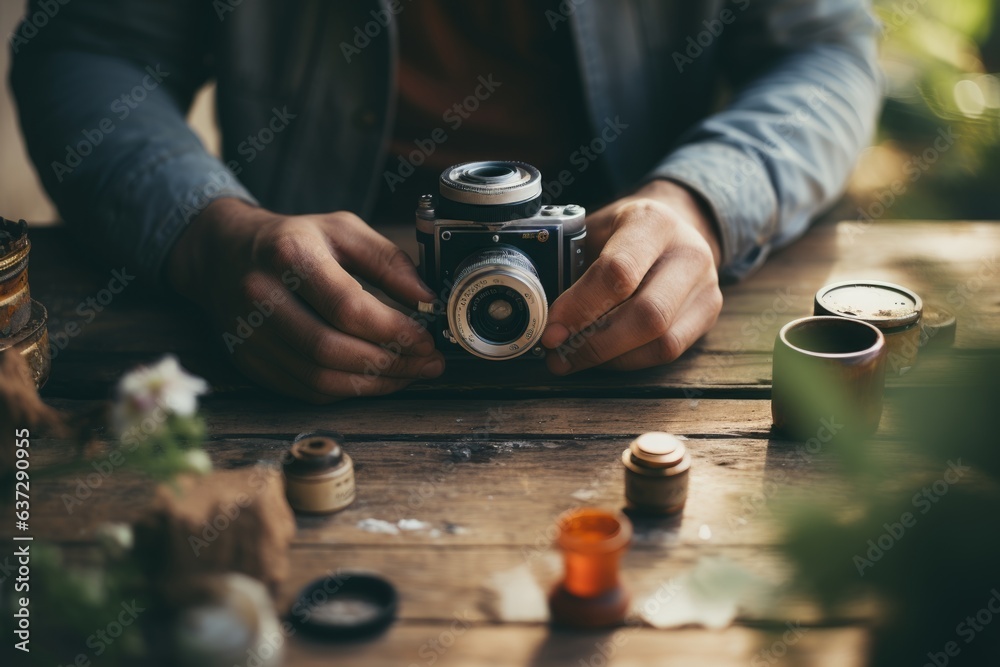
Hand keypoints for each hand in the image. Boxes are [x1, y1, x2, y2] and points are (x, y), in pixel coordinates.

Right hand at [166, 198, 443, 402]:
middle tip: (428, 363)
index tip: (427, 339)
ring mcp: (250, 334)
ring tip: (410, 374)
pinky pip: (306, 390)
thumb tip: (427, 299)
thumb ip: (389, 261)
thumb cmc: (292, 240)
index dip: (394, 330)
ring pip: (319, 378)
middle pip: (332, 349)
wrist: (224, 252)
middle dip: (391, 363)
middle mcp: (262, 296)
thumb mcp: (343, 230)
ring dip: (374, 384)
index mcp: (289, 255)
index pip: (347, 307)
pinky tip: (376, 379)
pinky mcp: (249, 361)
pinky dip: (348, 390)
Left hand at [540, 180, 722, 373]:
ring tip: (574, 358)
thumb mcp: (593, 229)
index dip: (580, 307)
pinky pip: (669, 351)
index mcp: (653, 222)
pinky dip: (630, 360)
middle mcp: (688, 252)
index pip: (618, 272)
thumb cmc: (622, 231)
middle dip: (594, 342)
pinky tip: (603, 356)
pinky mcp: (709, 312)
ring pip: (662, 340)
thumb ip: (568, 262)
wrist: (675, 224)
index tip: (551, 329)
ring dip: (610, 357)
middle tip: (558, 353)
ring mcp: (706, 285)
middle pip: (647, 314)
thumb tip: (537, 311)